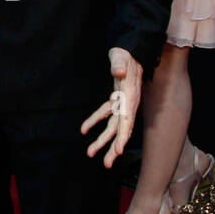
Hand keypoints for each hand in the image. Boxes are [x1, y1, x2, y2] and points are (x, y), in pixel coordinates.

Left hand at [81, 47, 142, 169]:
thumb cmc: (126, 53)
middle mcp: (128, 103)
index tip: (118, 151)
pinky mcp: (116, 99)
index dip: (123, 137)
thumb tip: (118, 72)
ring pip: (113, 126)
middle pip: (121, 130)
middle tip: (106, 164)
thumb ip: (120, 64)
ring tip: (91, 153)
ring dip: (103, 140)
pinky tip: (84, 129)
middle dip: (113, 147)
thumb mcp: (123, 57)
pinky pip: (105, 113)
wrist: (130, 49)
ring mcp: (123, 102)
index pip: (127, 120)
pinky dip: (94, 121)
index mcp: (130, 97)